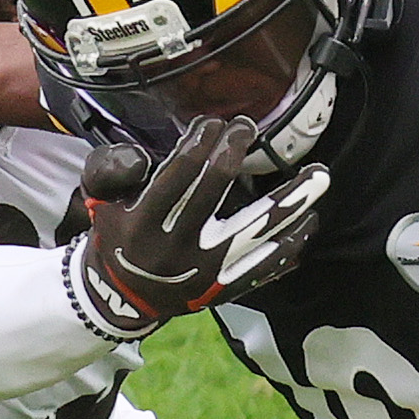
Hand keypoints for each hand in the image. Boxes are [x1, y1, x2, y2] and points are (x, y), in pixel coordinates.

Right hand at [64, 118, 325, 337]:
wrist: (122, 295)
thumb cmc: (118, 233)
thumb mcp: (98, 197)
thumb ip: (111, 167)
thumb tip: (145, 157)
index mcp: (144, 223)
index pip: (179, 173)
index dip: (200, 141)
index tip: (214, 123)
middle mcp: (176, 249)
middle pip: (216, 190)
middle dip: (233, 151)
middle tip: (246, 127)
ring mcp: (204, 273)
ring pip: (257, 233)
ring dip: (291, 203)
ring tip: (319, 177)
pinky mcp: (223, 291)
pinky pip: (265, 268)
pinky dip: (290, 246)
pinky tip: (310, 223)